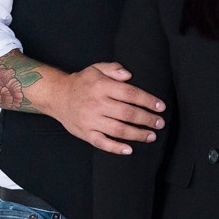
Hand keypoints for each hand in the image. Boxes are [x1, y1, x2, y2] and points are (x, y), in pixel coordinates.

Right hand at [48, 62, 165, 154]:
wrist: (57, 96)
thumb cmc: (82, 82)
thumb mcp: (96, 68)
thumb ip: (114, 69)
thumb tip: (129, 75)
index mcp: (102, 87)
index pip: (130, 94)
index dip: (147, 101)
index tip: (160, 107)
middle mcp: (97, 104)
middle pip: (127, 114)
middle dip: (147, 119)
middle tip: (160, 123)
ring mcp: (91, 120)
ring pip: (118, 130)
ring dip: (137, 134)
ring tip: (151, 136)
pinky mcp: (85, 133)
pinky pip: (102, 143)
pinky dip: (116, 148)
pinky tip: (129, 149)